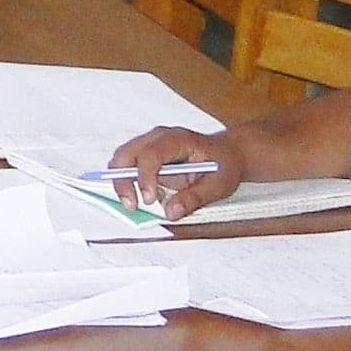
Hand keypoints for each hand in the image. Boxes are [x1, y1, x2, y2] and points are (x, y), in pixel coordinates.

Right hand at [102, 124, 244, 220]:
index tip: (148, 200)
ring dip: (123, 183)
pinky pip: (127, 166)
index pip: (151, 154)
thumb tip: (170, 212)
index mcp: (178, 139)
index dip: (145, 177)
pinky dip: (128, 183)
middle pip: (126, 153)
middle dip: (123, 181)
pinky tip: (147, 195)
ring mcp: (150, 144)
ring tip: (137, 204)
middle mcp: (159, 138)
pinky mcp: (146, 155)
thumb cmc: (224, 164)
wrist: (228, 154)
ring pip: (121, 159)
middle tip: (131, 205)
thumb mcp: (218, 184)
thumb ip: (194, 198)